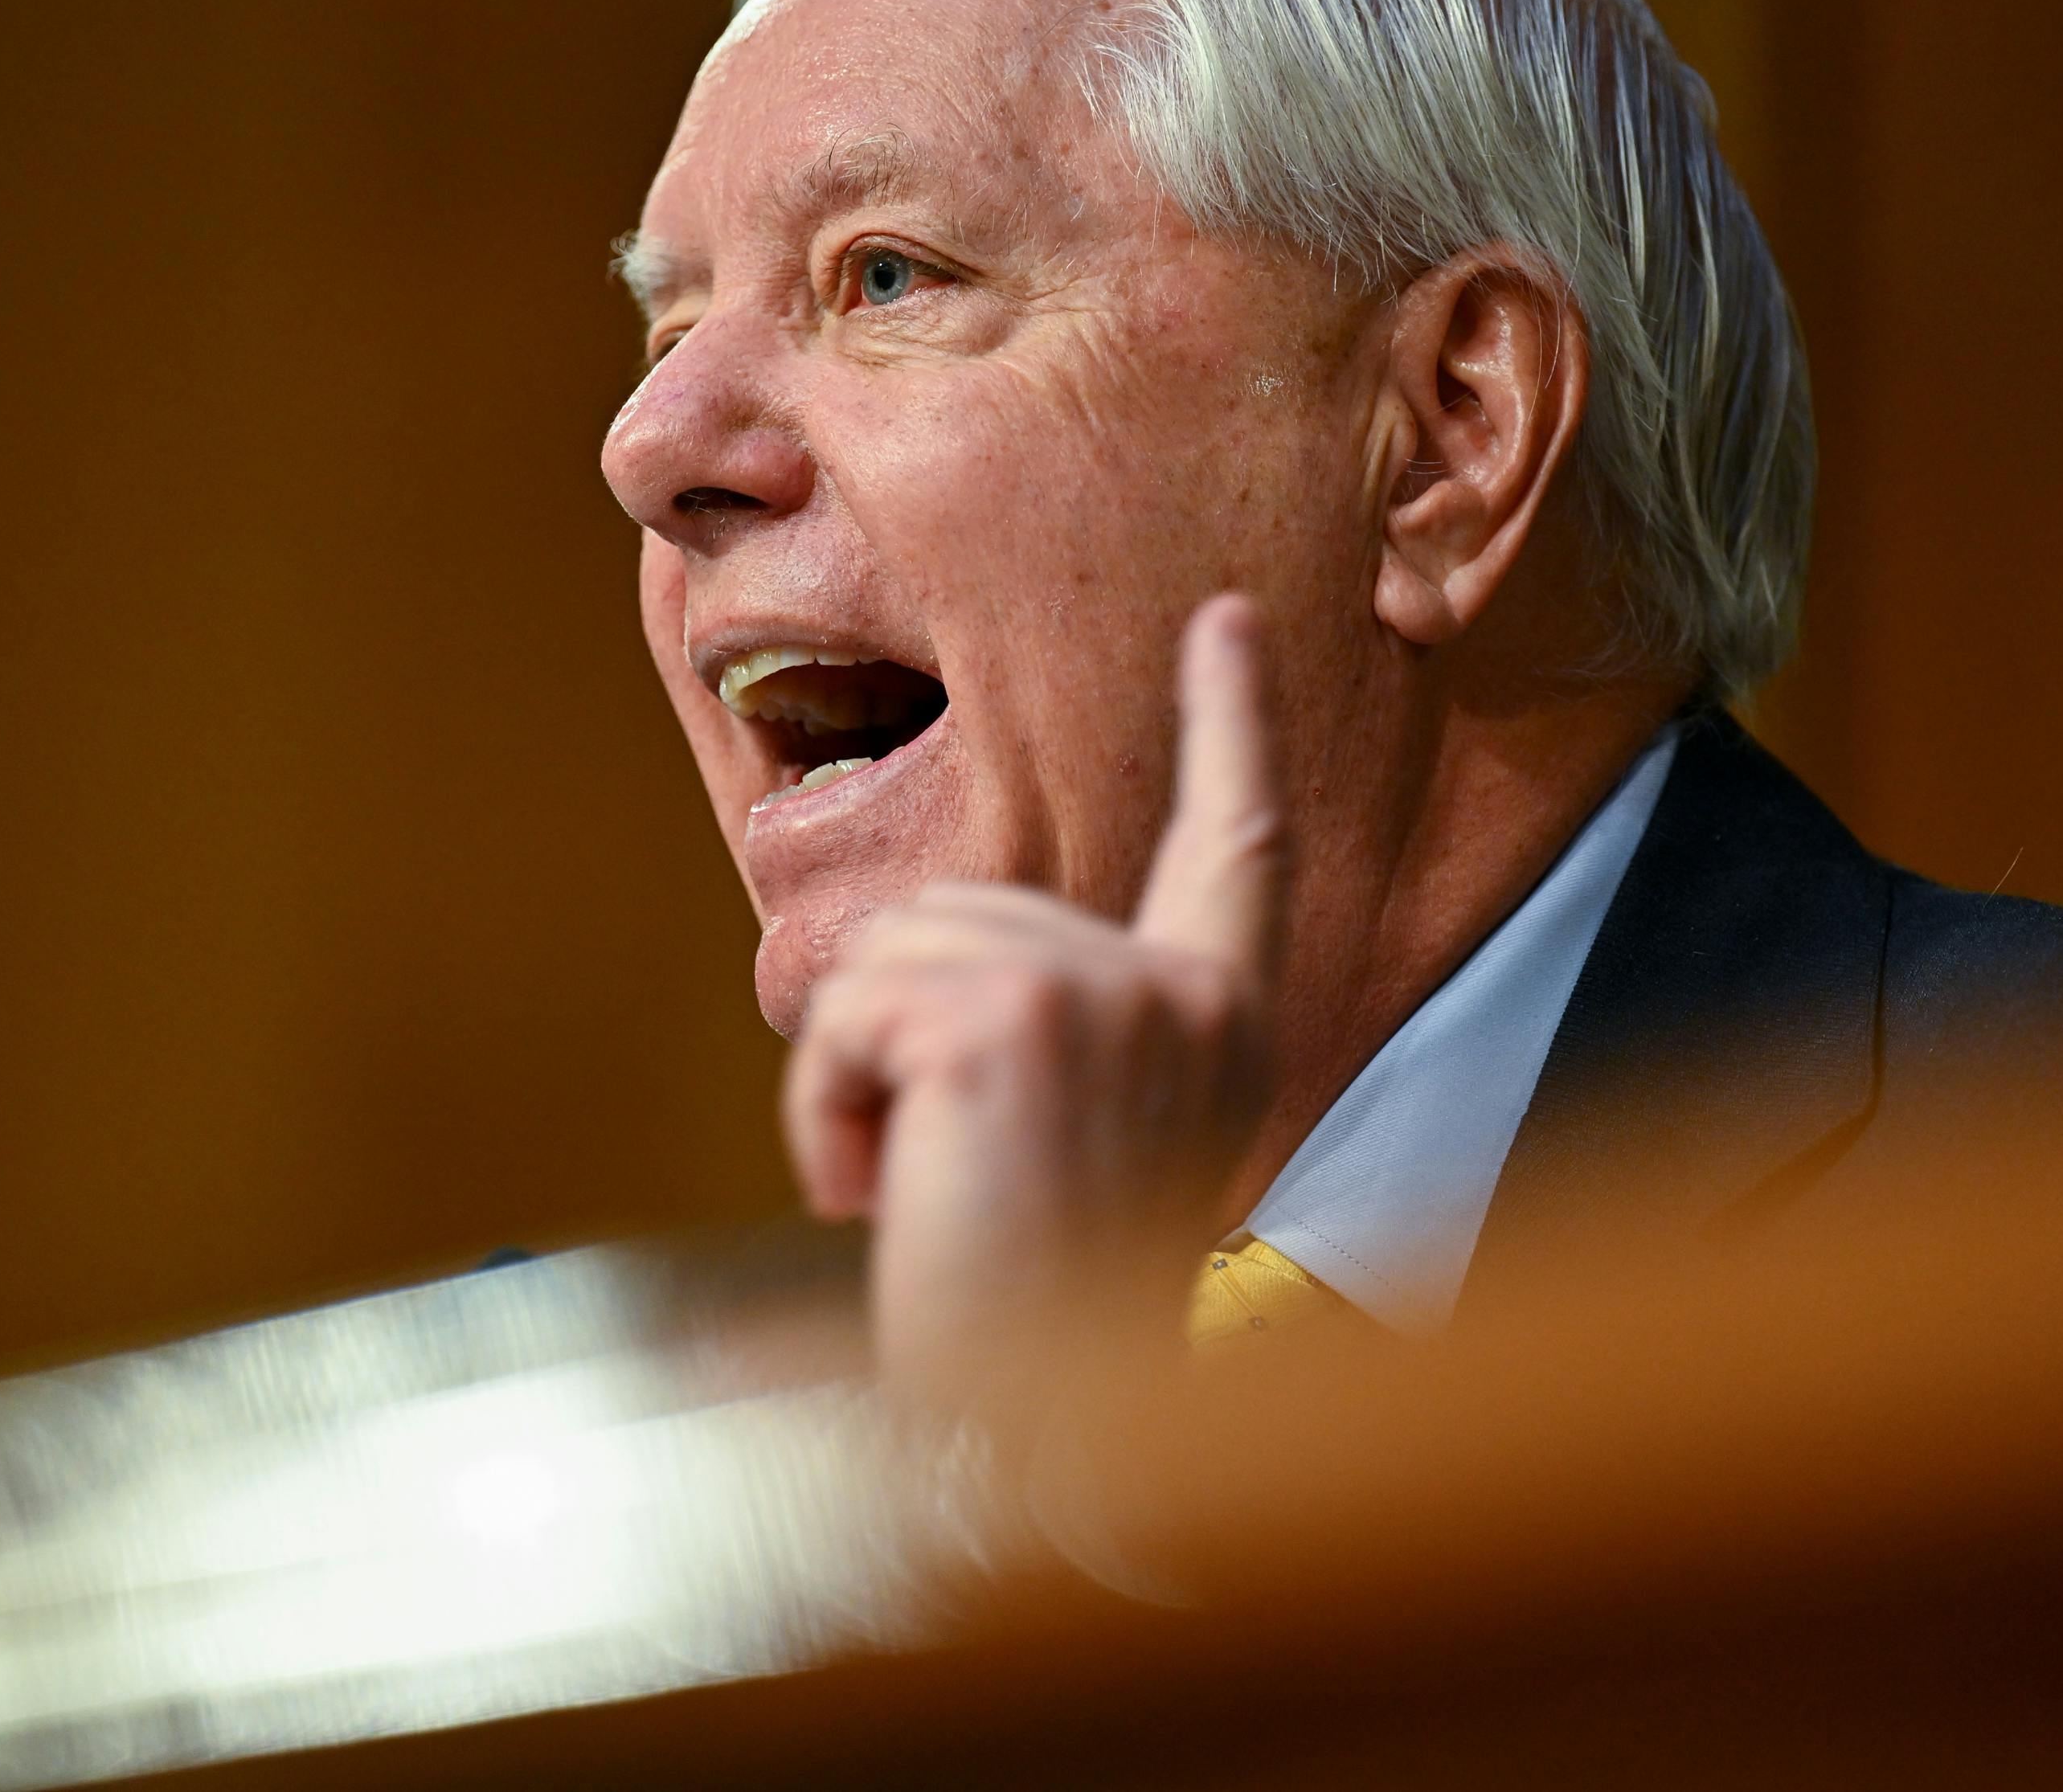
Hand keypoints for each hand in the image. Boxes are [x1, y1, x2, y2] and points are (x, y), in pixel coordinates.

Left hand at [782, 593, 1287, 1416]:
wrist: (1042, 1438)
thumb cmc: (1040, 1310)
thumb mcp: (1079, 1138)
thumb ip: (1056, 1023)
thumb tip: (936, 966)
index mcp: (1221, 1020)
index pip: (1236, 846)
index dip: (1228, 728)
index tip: (1222, 623)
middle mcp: (1186, 993)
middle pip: (961, 908)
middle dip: (897, 1035)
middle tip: (946, 1181)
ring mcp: (1103, 997)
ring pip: (889, 953)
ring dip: (859, 1077)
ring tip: (926, 1192)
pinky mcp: (1008, 1020)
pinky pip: (846, 1008)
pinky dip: (826, 1106)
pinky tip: (888, 1197)